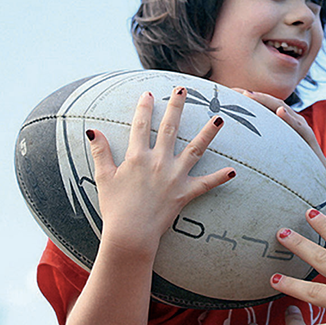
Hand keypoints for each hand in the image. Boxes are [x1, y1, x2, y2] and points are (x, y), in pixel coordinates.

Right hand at [86, 87, 235, 257]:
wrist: (130, 234)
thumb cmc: (115, 207)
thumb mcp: (104, 177)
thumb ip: (101, 152)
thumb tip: (93, 130)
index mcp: (137, 157)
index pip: (141, 126)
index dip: (144, 108)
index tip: (149, 93)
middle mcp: (158, 162)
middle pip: (170, 128)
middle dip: (177, 107)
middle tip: (184, 89)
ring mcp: (174, 176)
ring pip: (195, 150)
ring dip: (207, 134)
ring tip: (220, 119)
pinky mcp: (185, 193)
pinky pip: (205, 184)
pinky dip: (219, 178)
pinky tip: (232, 171)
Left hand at [236, 90, 325, 167]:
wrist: (322, 174)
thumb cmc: (298, 163)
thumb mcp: (278, 149)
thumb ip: (267, 141)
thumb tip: (245, 140)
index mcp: (284, 121)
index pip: (265, 106)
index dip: (249, 98)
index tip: (230, 94)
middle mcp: (293, 119)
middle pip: (271, 102)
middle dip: (253, 95)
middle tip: (234, 91)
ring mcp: (301, 126)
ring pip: (283, 109)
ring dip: (266, 101)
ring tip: (249, 95)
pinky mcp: (308, 136)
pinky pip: (299, 126)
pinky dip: (289, 118)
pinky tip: (280, 112)